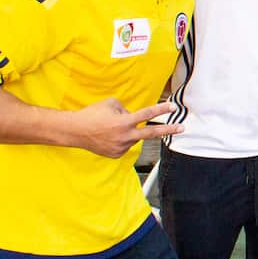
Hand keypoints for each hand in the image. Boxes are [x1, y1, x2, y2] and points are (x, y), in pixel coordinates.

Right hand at [67, 99, 182, 158]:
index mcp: (124, 122)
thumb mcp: (111, 104)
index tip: (173, 106)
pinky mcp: (117, 155)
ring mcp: (121, 147)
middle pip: (152, 133)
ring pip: (134, 137)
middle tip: (182, 127)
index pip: (147, 114)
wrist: (75, 131)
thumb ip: (128, 109)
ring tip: (110, 128)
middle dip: (168, 130)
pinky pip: (126, 144)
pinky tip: (109, 137)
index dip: (161, 109)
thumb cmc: (93, 114)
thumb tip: (136, 117)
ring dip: (128, 131)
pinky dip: (121, 139)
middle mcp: (125, 136)